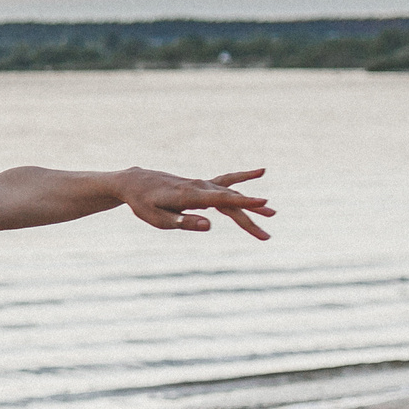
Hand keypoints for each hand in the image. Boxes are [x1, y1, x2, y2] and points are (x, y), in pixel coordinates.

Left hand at [121, 167, 274, 238]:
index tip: (264, 202)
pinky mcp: (201, 185)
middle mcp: (199, 187)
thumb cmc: (144, 204)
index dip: (244, 201)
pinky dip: (243, 179)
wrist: (135, 182)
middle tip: (266, 236)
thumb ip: (183, 222)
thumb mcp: (158, 219)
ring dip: (251, 205)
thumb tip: (209, 226)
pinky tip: (260, 173)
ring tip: (272, 214)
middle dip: (249, 219)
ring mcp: (202, 184)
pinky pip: (226, 182)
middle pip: (230, 203)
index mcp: (188, 196)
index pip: (222, 199)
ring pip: (231, 195)